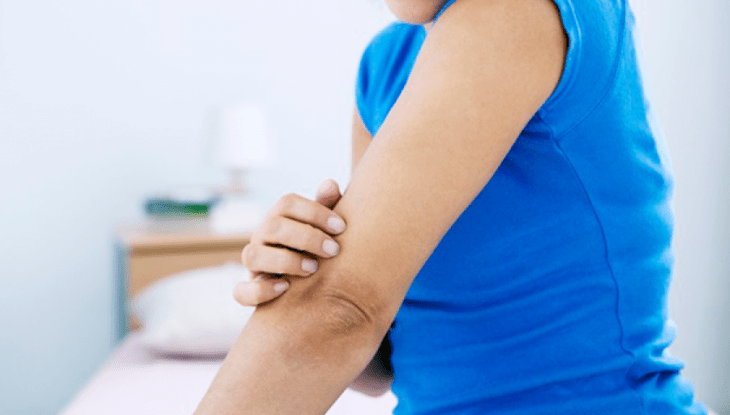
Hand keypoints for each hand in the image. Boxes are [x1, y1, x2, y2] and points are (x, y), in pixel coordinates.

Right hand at [233, 179, 343, 305]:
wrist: (303, 282)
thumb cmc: (316, 247)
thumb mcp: (322, 227)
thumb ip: (326, 207)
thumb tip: (331, 184)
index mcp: (278, 217)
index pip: (287, 203)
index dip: (315, 212)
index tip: (341, 227)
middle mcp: (261, 236)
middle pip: (273, 226)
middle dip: (306, 237)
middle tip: (333, 250)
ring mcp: (253, 263)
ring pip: (253, 255)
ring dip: (285, 261)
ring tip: (313, 268)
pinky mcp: (248, 290)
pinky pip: (241, 292)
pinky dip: (260, 291)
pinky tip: (285, 288)